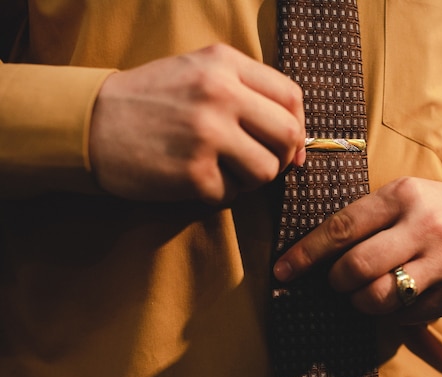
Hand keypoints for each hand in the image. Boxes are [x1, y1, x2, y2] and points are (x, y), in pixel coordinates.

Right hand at [89, 44, 305, 204]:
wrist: (89, 122)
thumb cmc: (149, 99)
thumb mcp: (196, 70)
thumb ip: (245, 89)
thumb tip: (294, 135)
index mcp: (224, 64)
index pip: (290, 96)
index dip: (299, 126)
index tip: (291, 146)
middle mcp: (220, 94)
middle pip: (287, 135)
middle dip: (282, 157)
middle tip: (262, 163)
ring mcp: (207, 134)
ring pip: (266, 171)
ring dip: (251, 179)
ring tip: (225, 171)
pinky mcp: (192, 172)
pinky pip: (231, 194)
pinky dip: (218, 193)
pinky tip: (195, 179)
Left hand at [273, 177, 441, 322]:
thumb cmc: (430, 208)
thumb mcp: (400, 195)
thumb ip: (362, 218)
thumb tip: (312, 254)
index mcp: (403, 196)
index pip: (341, 228)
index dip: (306, 254)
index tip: (282, 272)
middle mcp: (426, 227)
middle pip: (357, 268)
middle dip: (335, 281)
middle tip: (336, 281)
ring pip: (379, 298)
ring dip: (359, 301)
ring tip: (363, 291)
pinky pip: (406, 316)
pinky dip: (391, 312)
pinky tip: (398, 295)